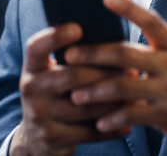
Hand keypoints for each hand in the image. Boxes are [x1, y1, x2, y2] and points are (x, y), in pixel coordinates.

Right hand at [10, 23, 132, 155]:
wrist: (36, 138)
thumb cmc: (56, 95)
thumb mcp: (52, 73)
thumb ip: (71, 58)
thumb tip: (110, 38)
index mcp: (32, 67)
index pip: (37, 46)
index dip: (56, 36)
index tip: (78, 28)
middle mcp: (30, 88)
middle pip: (71, 76)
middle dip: (105, 73)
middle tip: (132, 70)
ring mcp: (39, 114)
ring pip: (84, 106)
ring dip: (114, 101)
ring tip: (135, 96)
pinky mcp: (51, 137)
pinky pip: (87, 131)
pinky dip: (111, 127)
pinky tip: (128, 122)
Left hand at [64, 0, 166, 155]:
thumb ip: (153, 51)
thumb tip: (111, 41)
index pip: (151, 20)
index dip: (128, 7)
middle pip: (126, 53)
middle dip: (92, 53)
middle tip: (69, 56)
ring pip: (123, 86)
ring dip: (95, 91)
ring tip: (75, 95)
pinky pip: (132, 115)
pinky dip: (112, 118)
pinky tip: (99, 122)